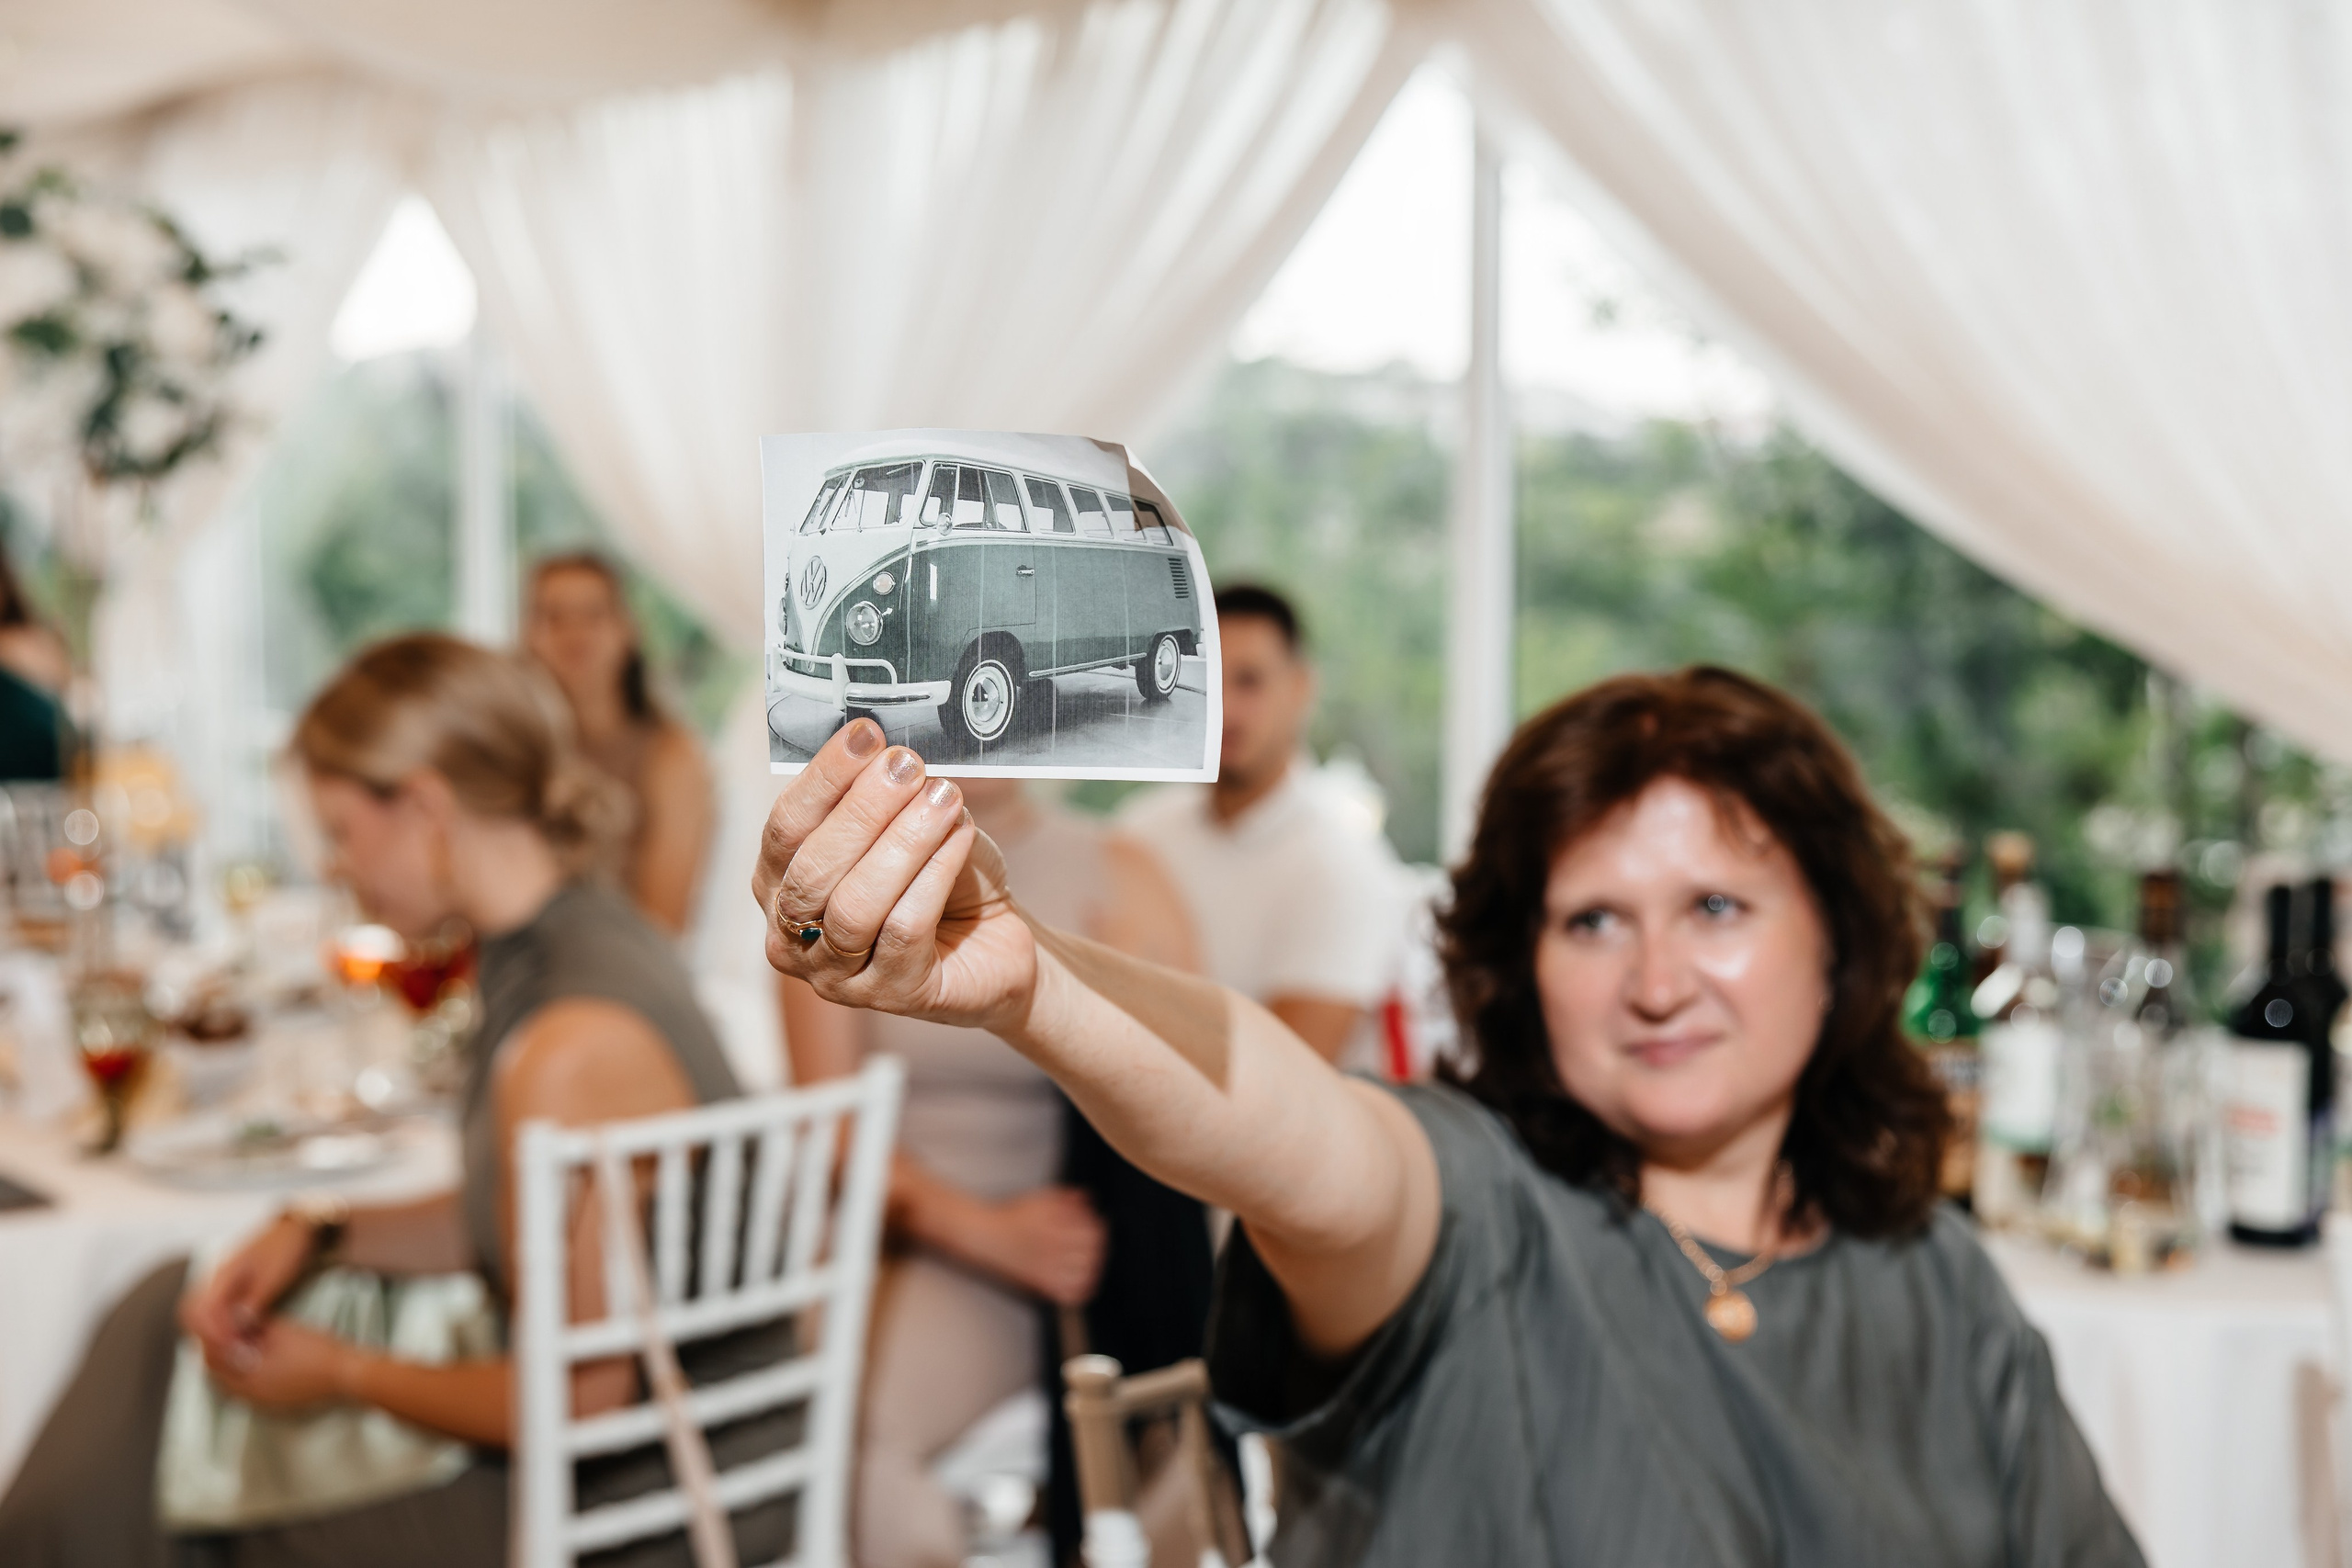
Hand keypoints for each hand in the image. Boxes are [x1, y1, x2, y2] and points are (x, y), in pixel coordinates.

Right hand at [178, 1213, 317, 1359]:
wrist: (298, 1228)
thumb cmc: (288, 1248)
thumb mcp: (275, 1275)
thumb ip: (255, 1300)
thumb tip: (238, 1326)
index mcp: (223, 1273)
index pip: (202, 1310)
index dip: (215, 1333)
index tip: (233, 1348)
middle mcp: (216, 1279)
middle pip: (193, 1315)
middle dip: (210, 1337)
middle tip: (235, 1354)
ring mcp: (222, 1283)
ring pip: (205, 1315)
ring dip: (218, 1334)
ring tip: (242, 1349)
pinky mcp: (232, 1289)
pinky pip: (219, 1312)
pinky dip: (227, 1327)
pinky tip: (245, 1338)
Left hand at [200, 1318, 359, 1410]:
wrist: (345, 1374)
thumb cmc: (316, 1351)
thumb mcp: (283, 1332)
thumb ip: (255, 1328)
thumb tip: (237, 1322)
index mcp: (247, 1378)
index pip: (215, 1361)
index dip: (212, 1343)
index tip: (214, 1328)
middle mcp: (251, 1396)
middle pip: (221, 1377)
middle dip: (219, 1356)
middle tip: (225, 1336)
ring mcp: (265, 1403)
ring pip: (235, 1386)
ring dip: (232, 1368)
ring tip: (240, 1347)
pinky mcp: (278, 1404)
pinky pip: (252, 1392)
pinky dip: (248, 1377)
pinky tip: (260, 1363)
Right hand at [755, 720, 1038, 1032]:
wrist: (997, 936)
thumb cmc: (942, 874)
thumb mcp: (906, 824)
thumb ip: (881, 795)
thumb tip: (880, 749)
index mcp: (779, 886)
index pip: (784, 829)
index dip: (822, 779)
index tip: (864, 733)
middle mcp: (792, 939)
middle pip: (812, 870)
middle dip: (861, 810)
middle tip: (906, 765)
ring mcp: (836, 977)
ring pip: (854, 905)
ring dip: (902, 842)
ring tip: (942, 797)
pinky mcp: (891, 995)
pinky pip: (903, 930)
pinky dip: (933, 875)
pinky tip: (959, 836)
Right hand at [966, 1187, 1106, 1306]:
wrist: (983, 1236)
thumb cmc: (1010, 1217)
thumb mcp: (1040, 1199)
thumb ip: (1067, 1198)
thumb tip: (1088, 1199)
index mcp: (1055, 1227)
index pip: (1093, 1233)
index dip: (1100, 1228)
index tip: (1098, 1226)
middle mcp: (1053, 1250)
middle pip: (1093, 1253)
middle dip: (1098, 1247)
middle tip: (1095, 1244)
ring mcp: (1047, 1270)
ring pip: (1085, 1275)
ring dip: (1093, 1267)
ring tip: (1090, 1261)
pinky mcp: (1040, 1285)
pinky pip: (1070, 1294)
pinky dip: (1081, 1290)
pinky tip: (1081, 1281)